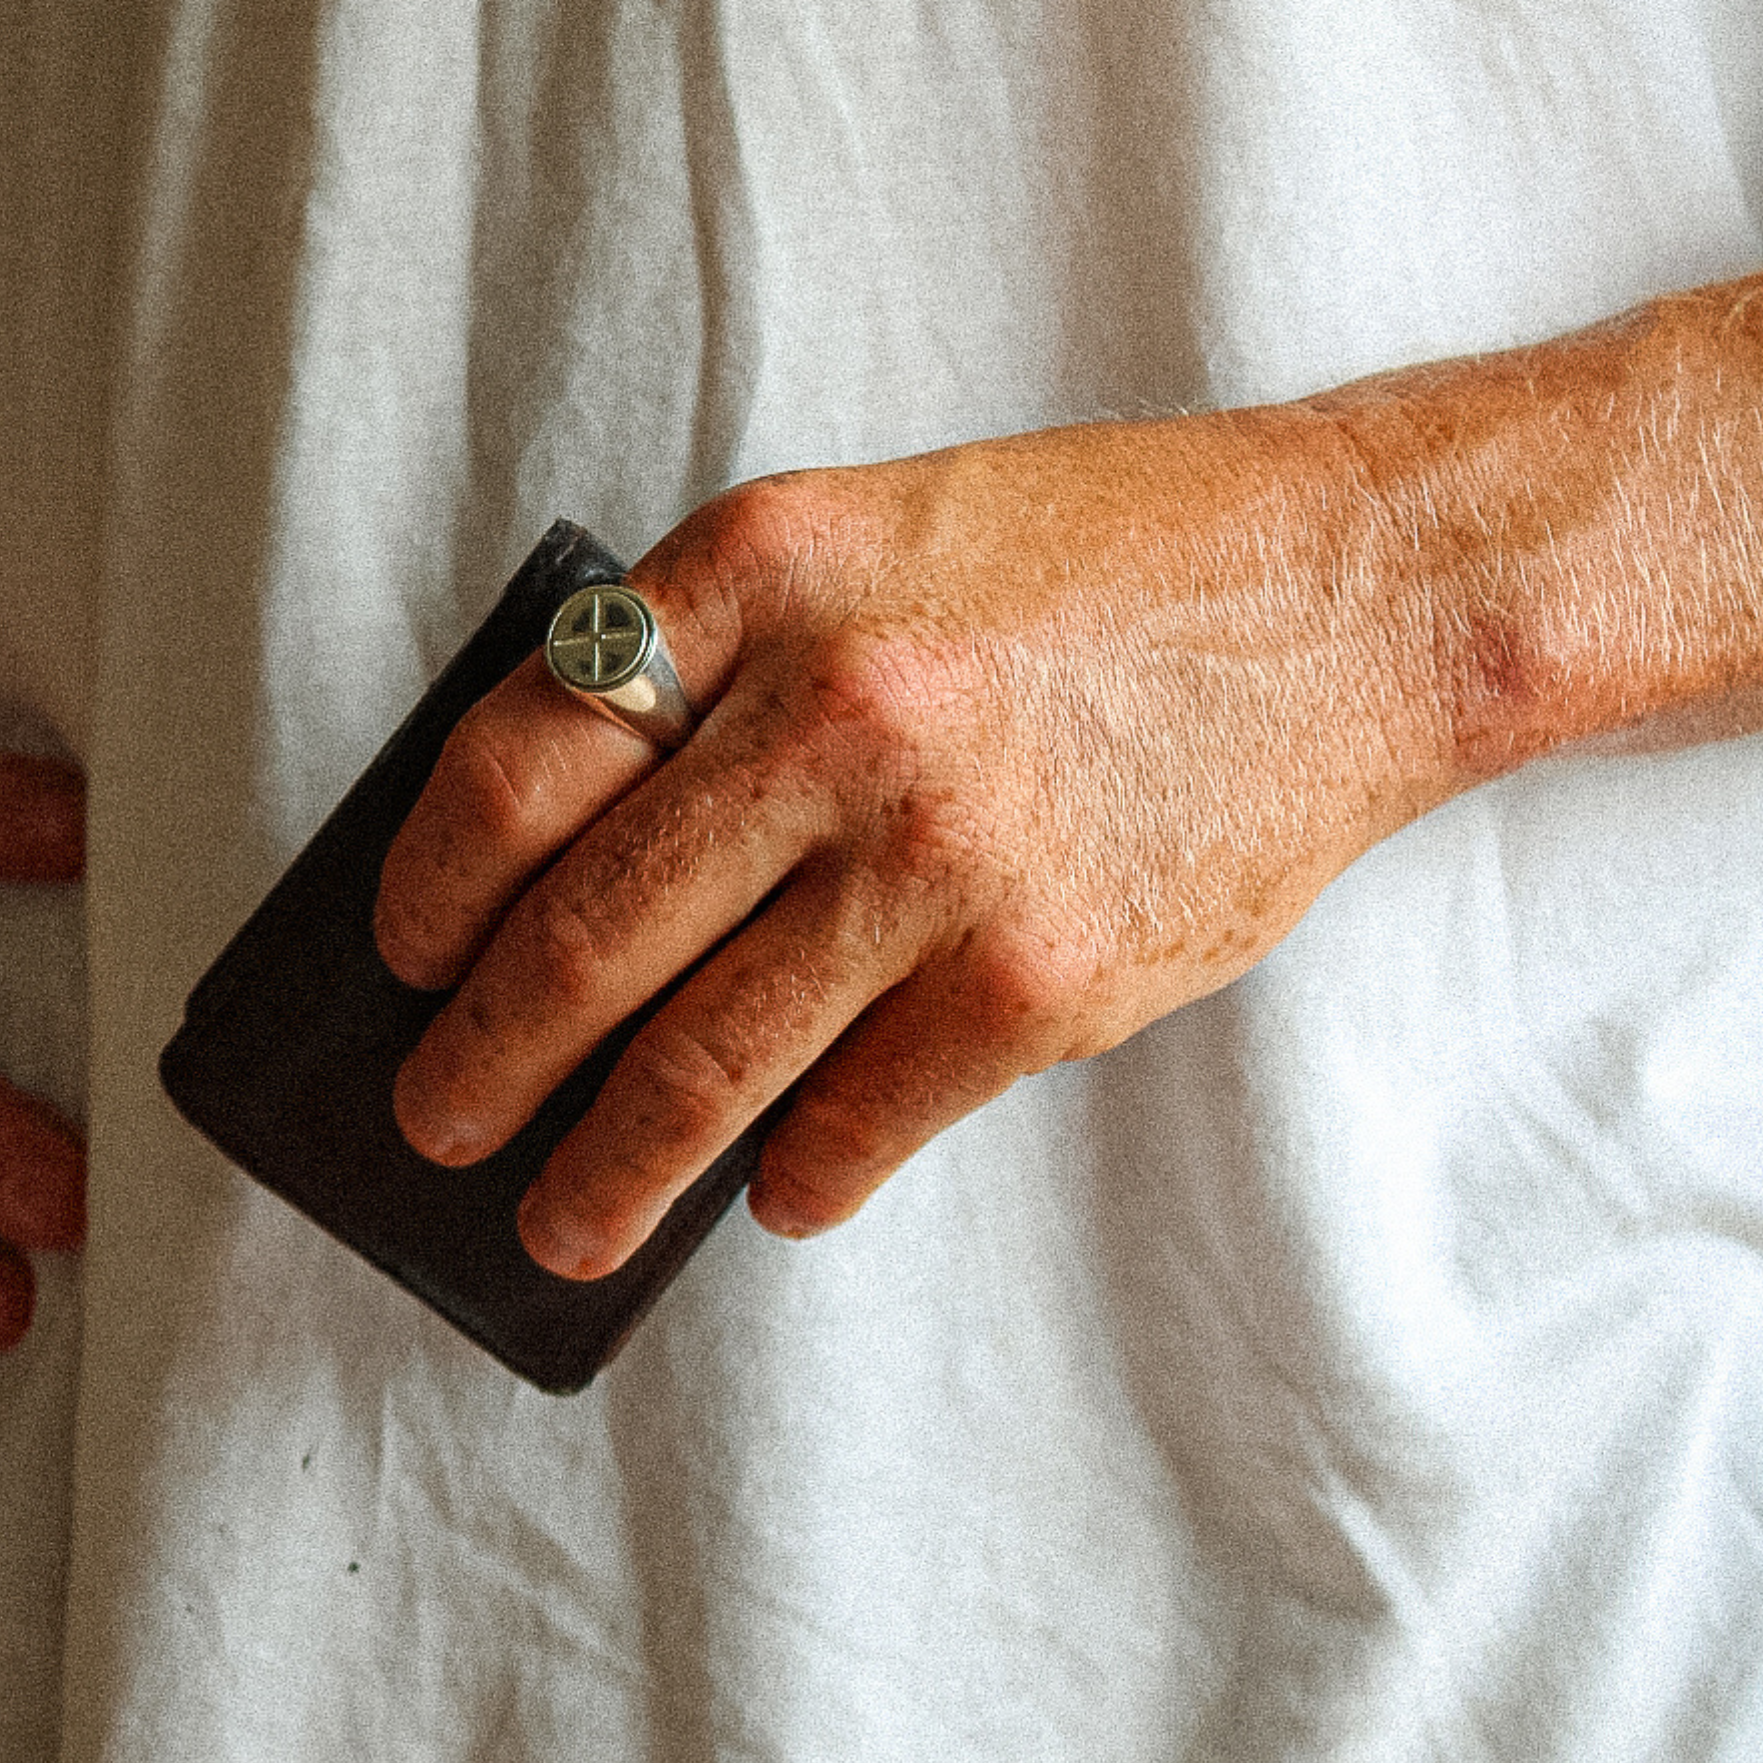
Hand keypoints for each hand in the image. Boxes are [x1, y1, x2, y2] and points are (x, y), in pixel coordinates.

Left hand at [374, 414, 1462, 1277]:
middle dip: (479, 1063)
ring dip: (602, 1173)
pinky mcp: (1040, 978)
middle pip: (582, 940)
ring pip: (699, 1067)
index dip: (433, 884)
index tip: (409, 953)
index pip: (521, 759)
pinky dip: (794, 1179)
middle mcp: (833, 709)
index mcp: (762, 569)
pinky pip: (857, 1123)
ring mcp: (939, 854)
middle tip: (434, 1123)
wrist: (1353, 595)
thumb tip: (566, 874)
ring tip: (558, 1225)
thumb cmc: (1093, 566)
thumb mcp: (870, 537)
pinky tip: (773, 1191)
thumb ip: (714, 667)